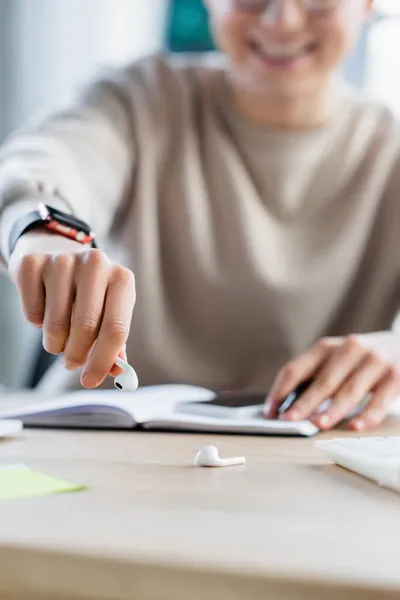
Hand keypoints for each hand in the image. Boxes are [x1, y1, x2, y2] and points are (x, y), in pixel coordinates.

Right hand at [8, 231, 135, 388]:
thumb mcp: (109, 314)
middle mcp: (96, 264)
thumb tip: (117, 373)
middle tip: (70, 364)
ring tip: (59, 337)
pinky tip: (44, 310)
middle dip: (76, 355)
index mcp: (122, 279)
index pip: (116, 329)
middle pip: (86, 327)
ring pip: (56, 324)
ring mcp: (64, 260)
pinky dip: (36, 323)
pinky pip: (32, 313)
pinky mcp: (33, 263)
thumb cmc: (89, 296)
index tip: (90, 381)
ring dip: (55, 343)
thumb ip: (115, 345)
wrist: (57, 258)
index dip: (102, 360)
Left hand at [264, 333, 399, 430]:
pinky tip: (356, 426)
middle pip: (322, 380)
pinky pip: (380, 398)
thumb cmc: (361, 360)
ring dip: (332, 409)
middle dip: (304, 402)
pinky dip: (367, 414)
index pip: (296, 369)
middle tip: (289, 420)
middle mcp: (350, 349)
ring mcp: (374, 360)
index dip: (280, 391)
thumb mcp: (336, 360)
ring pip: (349, 389)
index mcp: (326, 347)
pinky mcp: (396, 374)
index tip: (270, 412)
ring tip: (318, 424)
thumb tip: (286, 407)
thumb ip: (316, 377)